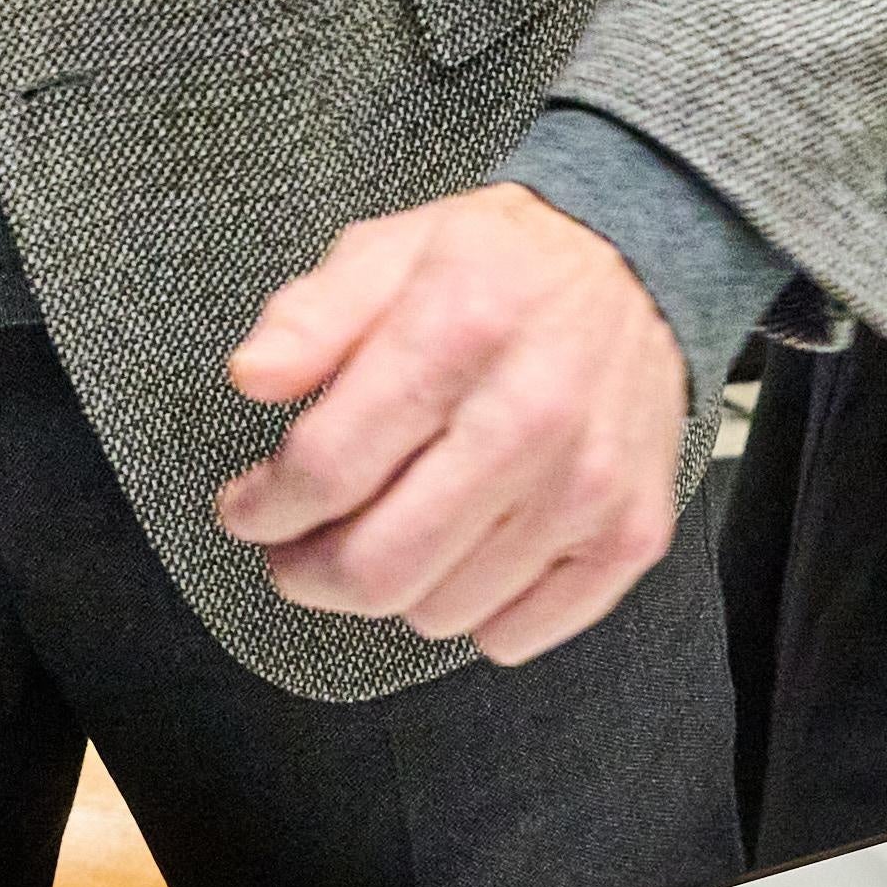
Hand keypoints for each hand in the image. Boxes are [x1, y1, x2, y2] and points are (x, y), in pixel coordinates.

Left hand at [210, 185, 689, 661]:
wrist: (639, 266)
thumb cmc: (503, 266)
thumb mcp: (389, 251)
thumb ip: (309, 316)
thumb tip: (251, 377)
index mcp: (457, 331)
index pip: (326, 469)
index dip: (263, 507)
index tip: (247, 508)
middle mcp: (531, 415)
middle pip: (378, 565)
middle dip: (308, 571)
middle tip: (296, 548)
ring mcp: (586, 486)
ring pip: (439, 610)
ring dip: (393, 587)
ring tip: (391, 530)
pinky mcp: (629, 535)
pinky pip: (514, 636)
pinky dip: (472, 613)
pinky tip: (463, 551)